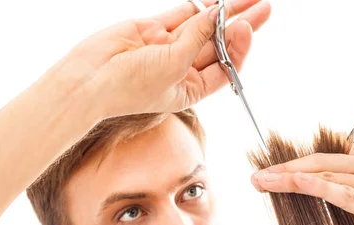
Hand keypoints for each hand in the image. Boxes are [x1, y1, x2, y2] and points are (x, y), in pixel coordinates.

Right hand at [56, 0, 270, 117]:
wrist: (89, 79)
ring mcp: (169, 47)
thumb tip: (217, 13)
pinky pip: (182, 15)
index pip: (226, 67)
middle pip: (220, 44)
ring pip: (203, 26)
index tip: (247, 27)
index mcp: (192, 88)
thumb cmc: (131, 87)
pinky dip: (199, 6)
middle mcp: (183, 68)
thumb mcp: (173, 66)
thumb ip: (196, 38)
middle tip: (265, 7)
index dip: (239, 47)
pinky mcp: (153, 29)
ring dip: (224, 12)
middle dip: (242, 25)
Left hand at [250, 142, 353, 224]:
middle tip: (258, 177)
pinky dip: (317, 186)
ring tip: (266, 182)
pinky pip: (342, 194)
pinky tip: (298, 182)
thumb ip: (337, 181)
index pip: (321, 155)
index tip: (266, 172)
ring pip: (327, 175)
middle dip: (284, 169)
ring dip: (291, 179)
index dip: (291, 162)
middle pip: (320, 162)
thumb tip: (296, 180)